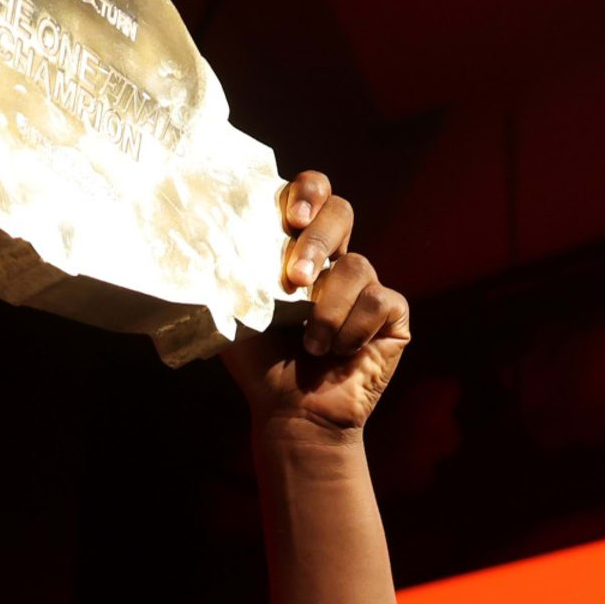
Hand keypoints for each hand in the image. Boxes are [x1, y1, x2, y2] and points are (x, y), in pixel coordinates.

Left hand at [222, 174, 408, 440]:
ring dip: (327, 309)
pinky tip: (338, 353)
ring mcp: (366, 286)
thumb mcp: (235, 310)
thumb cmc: (261, 363)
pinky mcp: (392, 315)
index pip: (311, 194)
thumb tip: (212, 232)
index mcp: (298, 249)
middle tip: (295, 279)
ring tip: (311, 344)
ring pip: (358, 265)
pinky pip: (380, 301)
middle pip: (342, 212)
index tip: (291, 217)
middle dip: (317, 241)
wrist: (291, 412)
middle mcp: (336, 260)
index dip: (307, 191)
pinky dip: (352, 329)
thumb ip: (232, 269)